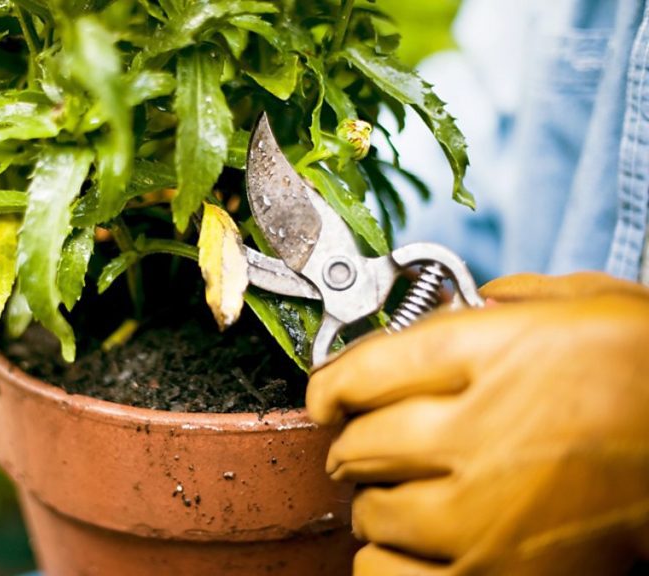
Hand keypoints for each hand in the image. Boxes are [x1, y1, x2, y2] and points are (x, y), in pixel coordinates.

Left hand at [307, 273, 648, 574]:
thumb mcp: (597, 307)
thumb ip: (518, 301)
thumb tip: (476, 299)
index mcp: (498, 356)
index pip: (366, 369)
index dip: (330, 384)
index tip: (325, 396)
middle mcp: (483, 434)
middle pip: (361, 442)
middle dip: (354, 443)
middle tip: (366, 442)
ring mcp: (488, 516)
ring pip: (373, 513)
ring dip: (375, 503)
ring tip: (399, 494)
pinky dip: (385, 561)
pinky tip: (411, 544)